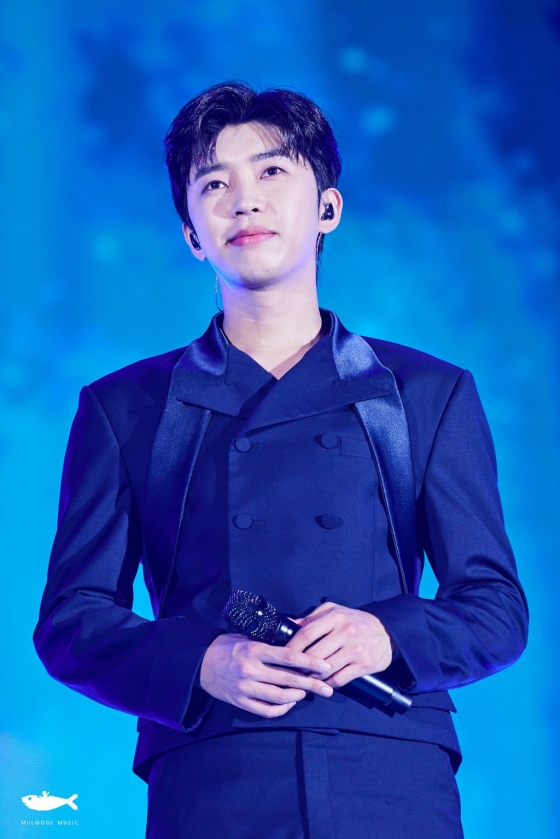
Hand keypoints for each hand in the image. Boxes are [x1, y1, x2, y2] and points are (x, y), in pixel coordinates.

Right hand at [199, 633, 333, 717]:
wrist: (201, 664)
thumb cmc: (227, 646)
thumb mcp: (247, 638)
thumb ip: (270, 643)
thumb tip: (298, 640)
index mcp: (254, 650)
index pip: (288, 656)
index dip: (309, 662)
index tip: (325, 666)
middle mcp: (251, 670)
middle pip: (288, 679)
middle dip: (312, 684)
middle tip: (328, 687)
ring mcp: (246, 688)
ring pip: (280, 697)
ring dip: (298, 695)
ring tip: (308, 692)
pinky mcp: (241, 702)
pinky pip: (267, 710)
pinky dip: (282, 708)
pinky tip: (290, 701)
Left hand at [286, 603, 393, 688]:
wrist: (387, 632)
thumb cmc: (356, 621)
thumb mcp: (336, 611)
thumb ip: (314, 616)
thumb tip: (292, 623)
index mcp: (336, 617)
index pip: (307, 633)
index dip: (292, 646)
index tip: (284, 654)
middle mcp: (346, 632)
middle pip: (314, 654)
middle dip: (300, 666)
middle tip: (291, 671)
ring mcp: (356, 649)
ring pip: (325, 669)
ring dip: (313, 677)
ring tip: (305, 678)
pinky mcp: (364, 664)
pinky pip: (339, 679)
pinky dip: (328, 684)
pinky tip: (323, 683)